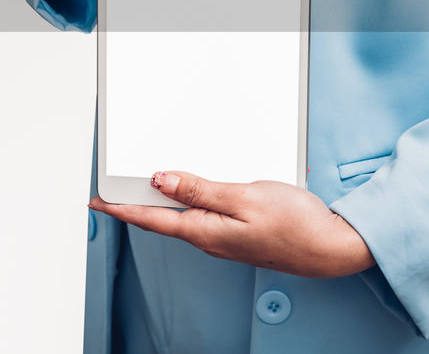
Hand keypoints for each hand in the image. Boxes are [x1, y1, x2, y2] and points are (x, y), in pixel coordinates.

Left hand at [89, 171, 375, 278]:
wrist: (332, 246)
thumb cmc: (296, 225)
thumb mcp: (243, 197)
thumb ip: (200, 189)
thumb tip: (160, 181)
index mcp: (204, 231)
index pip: (150, 218)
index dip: (120, 208)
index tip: (97, 201)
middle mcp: (209, 238)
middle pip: (162, 218)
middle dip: (135, 203)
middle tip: (110, 190)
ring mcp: (224, 238)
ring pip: (182, 216)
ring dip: (161, 201)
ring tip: (141, 185)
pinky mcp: (238, 233)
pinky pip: (202, 215)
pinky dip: (187, 200)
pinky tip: (188, 190)